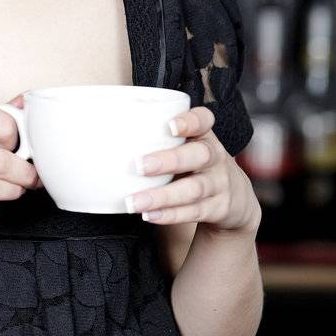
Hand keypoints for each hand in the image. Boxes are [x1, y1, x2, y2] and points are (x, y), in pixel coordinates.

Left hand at [126, 106, 259, 233]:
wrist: (236, 199)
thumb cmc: (195, 166)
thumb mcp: (185, 148)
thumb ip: (155, 140)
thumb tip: (99, 137)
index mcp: (203, 136)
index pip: (203, 120)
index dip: (190, 121)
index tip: (170, 126)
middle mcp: (215, 157)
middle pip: (199, 155)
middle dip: (168, 160)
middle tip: (139, 166)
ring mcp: (220, 183)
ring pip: (194, 188)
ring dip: (162, 196)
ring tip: (134, 202)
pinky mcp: (219, 208)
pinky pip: (195, 211)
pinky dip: (171, 215)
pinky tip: (150, 215)